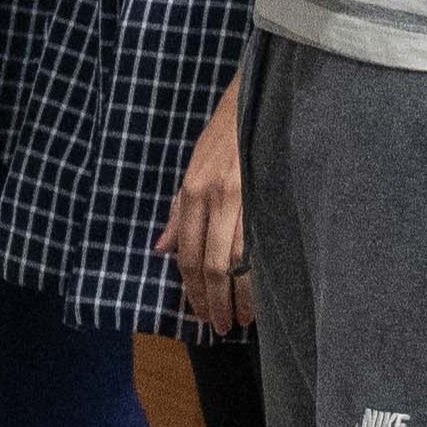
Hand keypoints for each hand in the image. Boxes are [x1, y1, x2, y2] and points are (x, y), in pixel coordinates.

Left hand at [167, 82, 251, 332]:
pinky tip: (261, 291)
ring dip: (238, 295)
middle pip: (210, 263)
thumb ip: (178, 213)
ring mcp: (242, 197)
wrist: (254, 100)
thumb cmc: (222, 137)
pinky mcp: (265, 194)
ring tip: (241, 318)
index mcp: (192, 193)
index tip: (201, 312)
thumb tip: (160, 249)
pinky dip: (258, 272)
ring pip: (237, 259)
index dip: (192, 289)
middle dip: (214, 300)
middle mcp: (214, 198)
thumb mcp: (191, 170)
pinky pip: (260, 243)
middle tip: (220, 326)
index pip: (187, 254)